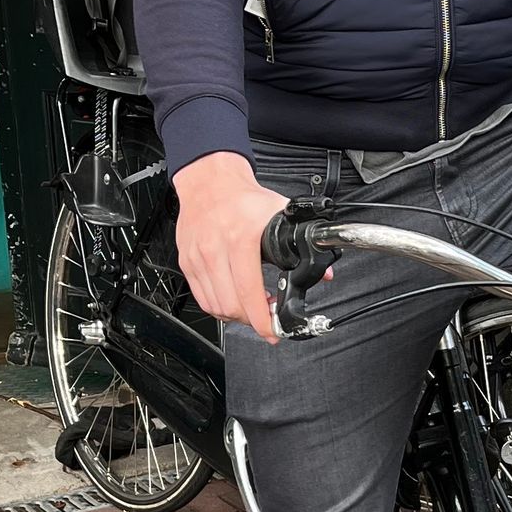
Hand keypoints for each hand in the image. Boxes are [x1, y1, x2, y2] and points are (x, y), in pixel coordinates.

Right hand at [173, 152, 293, 345]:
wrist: (209, 181)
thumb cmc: (243, 198)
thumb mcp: (279, 215)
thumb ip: (304, 245)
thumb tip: (325, 273)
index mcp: (240, 238)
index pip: (249, 291)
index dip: (262, 319)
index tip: (273, 330)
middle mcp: (215, 249)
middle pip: (231, 305)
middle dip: (252, 320)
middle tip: (266, 319)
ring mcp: (198, 257)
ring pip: (215, 306)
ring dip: (236, 315)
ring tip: (252, 309)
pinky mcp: (187, 262)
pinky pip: (202, 298)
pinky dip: (219, 307)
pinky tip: (233, 300)